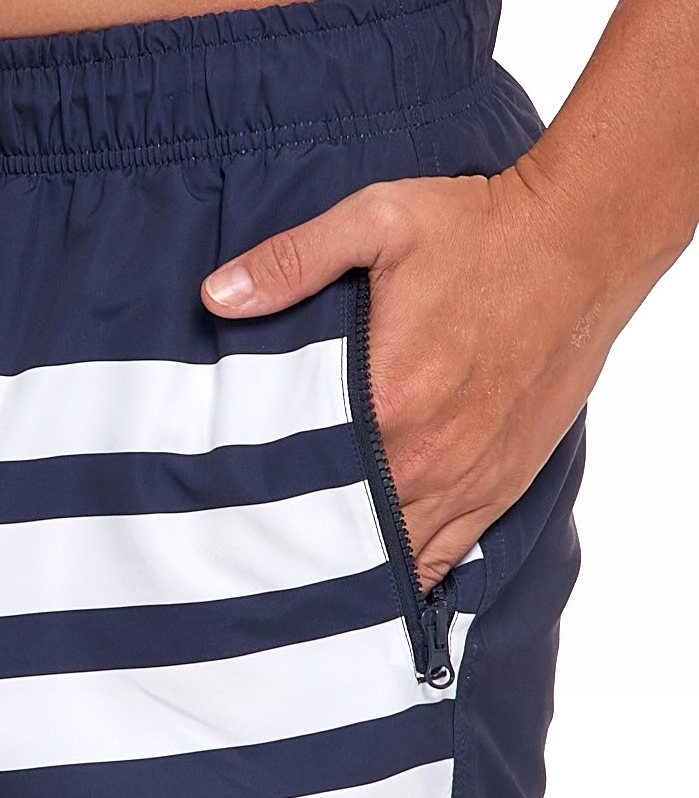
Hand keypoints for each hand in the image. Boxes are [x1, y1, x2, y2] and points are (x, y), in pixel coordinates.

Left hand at [201, 168, 617, 590]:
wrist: (580, 241)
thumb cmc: (478, 230)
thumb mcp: (376, 223)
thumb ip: (291, 262)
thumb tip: (217, 296)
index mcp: (385, 401)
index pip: (299, 480)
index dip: (258, 499)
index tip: (226, 502)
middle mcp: (426, 456)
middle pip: (342, 530)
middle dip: (296, 539)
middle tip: (248, 546)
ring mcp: (468, 478)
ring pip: (395, 557)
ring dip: (350, 563)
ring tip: (299, 570)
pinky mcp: (502, 484)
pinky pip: (448, 556)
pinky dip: (410, 571)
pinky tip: (373, 575)